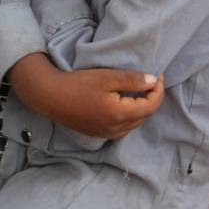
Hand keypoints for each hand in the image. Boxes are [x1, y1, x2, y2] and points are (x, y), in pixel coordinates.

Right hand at [8, 53, 163, 139]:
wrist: (50, 96)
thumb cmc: (78, 83)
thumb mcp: (107, 77)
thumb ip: (132, 80)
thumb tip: (153, 80)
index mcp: (120, 115)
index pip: (151, 105)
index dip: (158, 90)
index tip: (158, 74)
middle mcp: (117, 129)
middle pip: (145, 116)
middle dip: (152, 98)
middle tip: (150, 80)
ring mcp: (107, 134)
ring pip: (134, 123)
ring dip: (141, 108)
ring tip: (139, 90)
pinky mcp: (99, 134)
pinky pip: (123, 127)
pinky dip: (129, 116)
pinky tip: (123, 103)